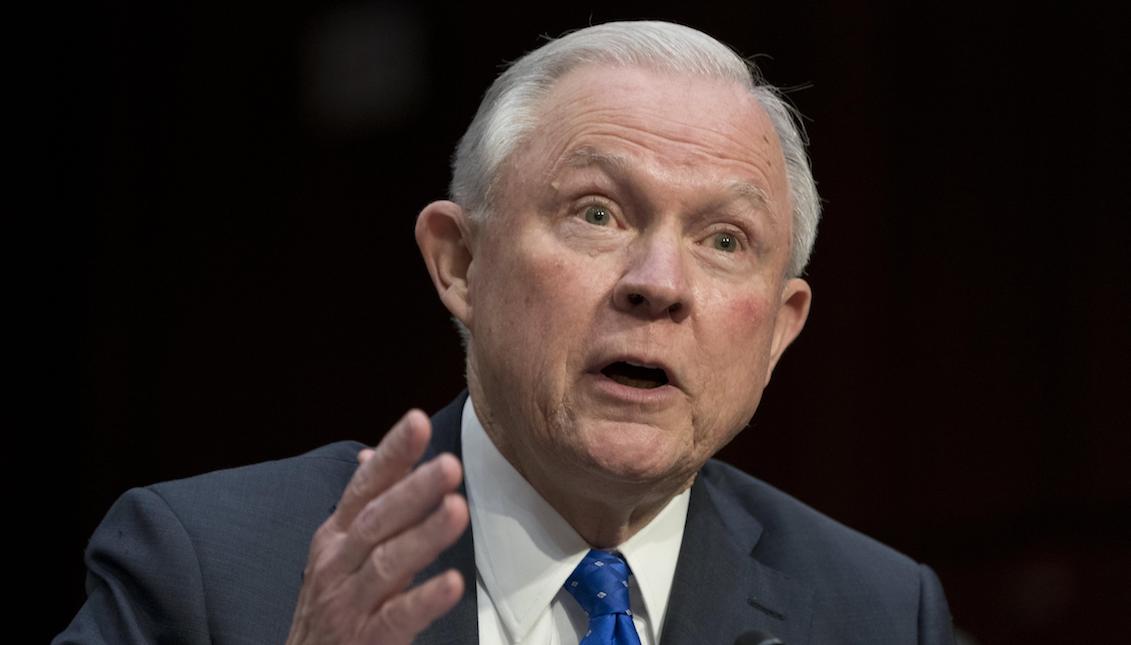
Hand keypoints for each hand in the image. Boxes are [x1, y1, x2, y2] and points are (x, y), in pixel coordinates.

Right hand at [285, 410, 468, 643]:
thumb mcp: (339, 551)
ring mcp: (349, 602)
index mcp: (336, 535)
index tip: (416, 422)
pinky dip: (425, 599)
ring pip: (387, 563)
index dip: (391, 455)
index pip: (365, 486)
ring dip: (424, 535)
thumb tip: (371, 455)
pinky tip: (452, 583)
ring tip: (457, 510)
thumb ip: (363, 504)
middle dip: (413, 490)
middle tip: (449, 465)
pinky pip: (397, 617)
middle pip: (377, 519)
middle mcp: (338, 563)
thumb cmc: (332, 606)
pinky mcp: (365, 640)